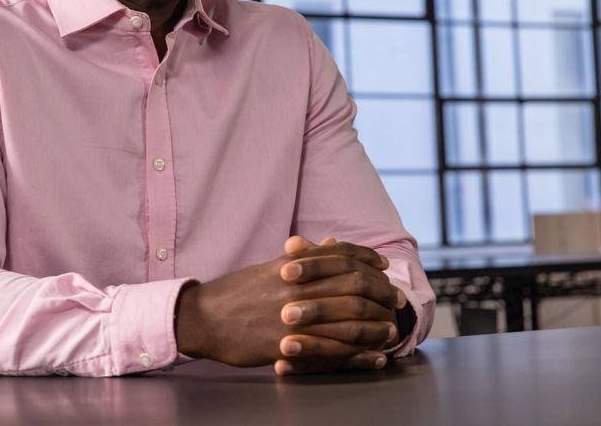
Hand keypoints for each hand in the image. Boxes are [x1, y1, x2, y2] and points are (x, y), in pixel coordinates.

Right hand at [174, 237, 396, 370]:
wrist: (203, 318)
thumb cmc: (237, 293)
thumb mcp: (268, 268)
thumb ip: (302, 258)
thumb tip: (331, 243)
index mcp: (291, 266)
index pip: (338, 257)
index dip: (365, 259)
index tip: (384, 266)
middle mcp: (295, 288)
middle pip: (350, 287)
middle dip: (380, 293)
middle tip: (397, 300)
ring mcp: (291, 317)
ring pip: (346, 321)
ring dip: (374, 326)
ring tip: (391, 330)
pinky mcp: (286, 344)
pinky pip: (331, 350)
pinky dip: (357, 354)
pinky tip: (372, 357)